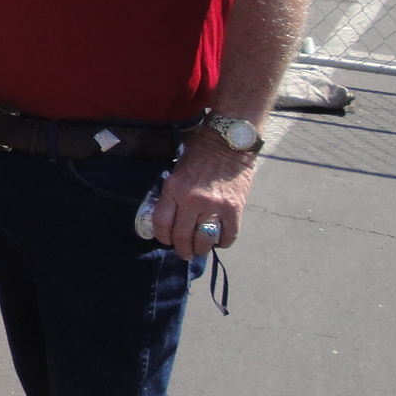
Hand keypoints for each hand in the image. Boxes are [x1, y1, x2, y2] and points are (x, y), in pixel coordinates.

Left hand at [148, 134, 254, 260]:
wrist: (228, 142)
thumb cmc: (200, 154)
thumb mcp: (177, 171)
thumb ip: (173, 195)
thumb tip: (169, 219)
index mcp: (174, 188)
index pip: (161, 223)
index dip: (163, 237)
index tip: (166, 240)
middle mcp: (192, 200)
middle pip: (181, 236)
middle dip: (181, 249)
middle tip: (184, 253)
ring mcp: (214, 205)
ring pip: (203, 240)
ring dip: (200, 249)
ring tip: (200, 249)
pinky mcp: (234, 209)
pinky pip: (228, 236)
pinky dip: (222, 242)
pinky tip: (219, 240)